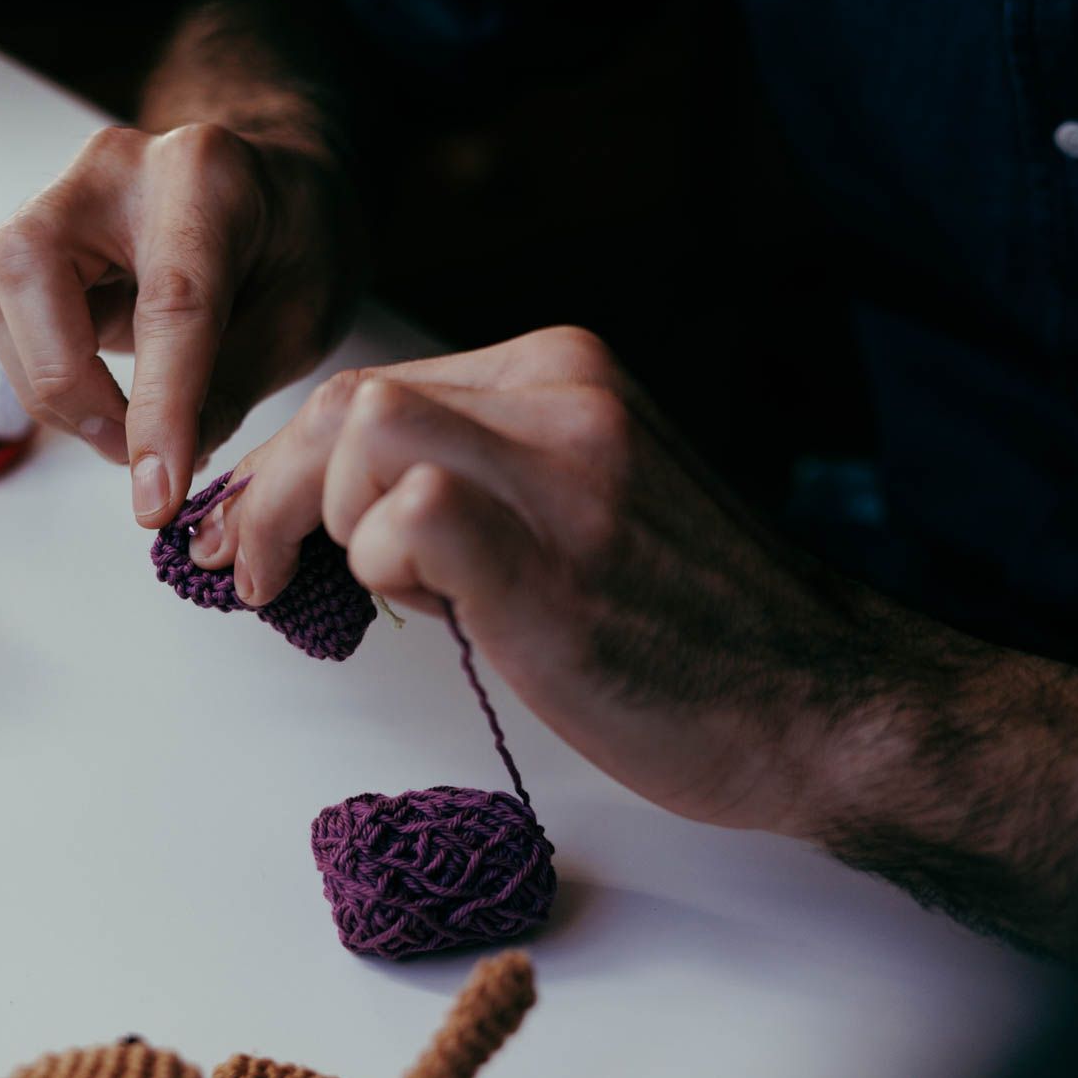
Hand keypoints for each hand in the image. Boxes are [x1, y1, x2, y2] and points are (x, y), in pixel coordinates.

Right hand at [0, 123, 358, 525]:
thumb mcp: (299, 323)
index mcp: (205, 175)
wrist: (278, 194)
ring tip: (121, 430)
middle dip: (67, 384)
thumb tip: (157, 471)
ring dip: (50, 387)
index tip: (158, 497)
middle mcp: (116, 168)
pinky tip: (99, 398)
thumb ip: (227, 392)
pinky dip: (43, 372)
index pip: (169, 302)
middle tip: (127, 452)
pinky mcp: (34, 235)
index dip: (158, 410)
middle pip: (34, 270)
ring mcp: (62, 194)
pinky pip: (3, 311)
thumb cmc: (296, 249)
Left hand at [189, 326, 889, 834]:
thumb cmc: (690, 625)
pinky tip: (429, 607)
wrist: (824, 704)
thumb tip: (338, 507)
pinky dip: (382, 561)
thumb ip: (476, 475)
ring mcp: (566, 472)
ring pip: (362, 432)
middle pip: (348, 399)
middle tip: (253, 570)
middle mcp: (564, 397)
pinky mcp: (558, 561)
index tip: (254, 527)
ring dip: (330, 524)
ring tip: (384, 592)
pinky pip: (411, 513)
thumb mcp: (581, 502)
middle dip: (269, 491)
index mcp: (561, 374)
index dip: (288, 461)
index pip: (376, 385)